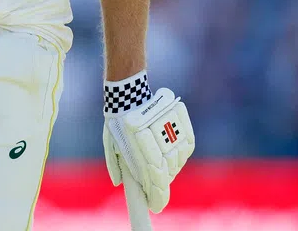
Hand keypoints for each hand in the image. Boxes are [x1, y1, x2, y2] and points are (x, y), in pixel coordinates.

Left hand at [102, 75, 194, 213]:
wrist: (131, 91)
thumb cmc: (118, 119)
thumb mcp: (110, 141)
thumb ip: (115, 163)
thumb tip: (120, 183)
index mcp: (136, 139)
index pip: (154, 174)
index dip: (157, 194)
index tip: (155, 206)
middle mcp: (156, 133)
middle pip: (166, 170)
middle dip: (159, 182)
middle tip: (152, 186)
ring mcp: (170, 126)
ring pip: (177, 159)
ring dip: (170, 168)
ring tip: (159, 164)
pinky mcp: (181, 122)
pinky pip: (187, 146)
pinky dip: (180, 154)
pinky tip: (171, 155)